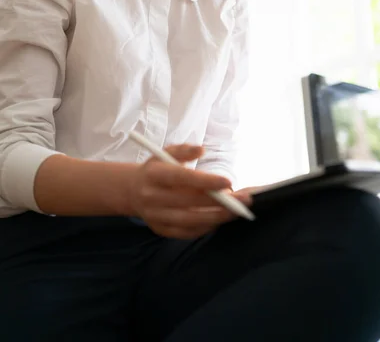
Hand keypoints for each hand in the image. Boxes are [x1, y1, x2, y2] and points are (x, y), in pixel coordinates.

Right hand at [130, 144, 249, 238]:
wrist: (132, 191)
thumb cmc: (157, 169)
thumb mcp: (165, 153)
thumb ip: (184, 150)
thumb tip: (201, 149)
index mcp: (154, 174)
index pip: (181, 178)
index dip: (205, 181)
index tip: (228, 181)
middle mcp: (152, 197)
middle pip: (189, 202)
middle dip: (219, 202)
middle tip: (243, 200)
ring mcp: (155, 216)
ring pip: (190, 220)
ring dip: (217, 217)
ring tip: (237, 211)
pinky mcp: (161, 230)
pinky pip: (187, 232)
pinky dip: (206, 227)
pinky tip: (220, 219)